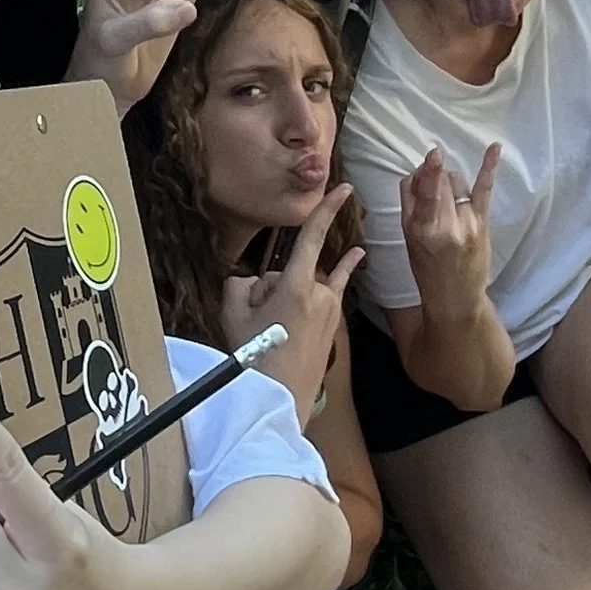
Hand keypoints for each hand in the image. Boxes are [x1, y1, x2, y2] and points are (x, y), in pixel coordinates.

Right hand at [222, 189, 361, 427]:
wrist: (280, 401)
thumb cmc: (255, 359)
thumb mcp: (233, 315)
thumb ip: (240, 285)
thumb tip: (253, 282)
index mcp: (296, 286)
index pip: (312, 237)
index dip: (327, 209)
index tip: (343, 188)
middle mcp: (321, 293)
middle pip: (292, 270)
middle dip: (271, 286)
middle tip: (254, 322)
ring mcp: (330, 310)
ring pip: (306, 285)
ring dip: (288, 296)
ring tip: (272, 328)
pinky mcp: (333, 324)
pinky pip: (332, 291)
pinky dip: (341, 272)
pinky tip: (357, 254)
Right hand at [399, 141, 499, 314]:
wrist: (455, 297)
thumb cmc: (427, 268)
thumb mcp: (408, 238)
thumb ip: (410, 205)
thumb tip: (418, 173)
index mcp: (420, 228)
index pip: (424, 192)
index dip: (428, 172)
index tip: (434, 153)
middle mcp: (444, 225)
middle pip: (440, 182)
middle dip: (434, 178)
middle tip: (432, 193)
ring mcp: (466, 223)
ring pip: (456, 181)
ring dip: (450, 181)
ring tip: (448, 201)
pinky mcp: (482, 223)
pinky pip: (483, 189)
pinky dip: (488, 167)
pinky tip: (494, 148)